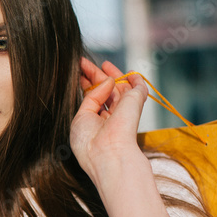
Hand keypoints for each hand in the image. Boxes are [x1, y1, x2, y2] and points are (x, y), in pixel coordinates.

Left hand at [70, 58, 147, 184]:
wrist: (108, 153)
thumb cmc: (90, 141)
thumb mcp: (81, 117)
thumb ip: (91, 97)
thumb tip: (106, 81)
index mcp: (97, 124)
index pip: (92, 100)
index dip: (86, 85)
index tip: (78, 73)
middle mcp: (111, 117)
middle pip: (104, 92)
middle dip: (94, 76)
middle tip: (82, 63)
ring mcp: (125, 110)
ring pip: (119, 87)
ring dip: (111, 74)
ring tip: (102, 63)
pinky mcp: (136, 102)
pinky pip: (138, 87)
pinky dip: (135, 79)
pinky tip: (130, 73)